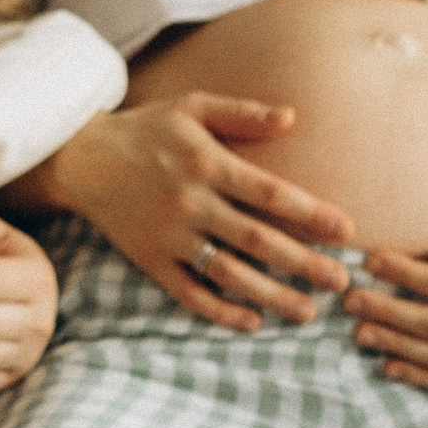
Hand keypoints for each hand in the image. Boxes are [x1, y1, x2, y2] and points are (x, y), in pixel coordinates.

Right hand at [43, 96, 353, 329]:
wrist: (81, 157)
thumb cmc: (146, 129)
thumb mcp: (191, 107)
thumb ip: (242, 114)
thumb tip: (292, 117)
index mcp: (206, 162)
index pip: (270, 193)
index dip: (311, 214)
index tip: (346, 232)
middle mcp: (190, 201)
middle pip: (256, 238)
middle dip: (303, 263)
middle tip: (341, 282)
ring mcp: (169, 235)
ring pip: (227, 272)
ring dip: (270, 295)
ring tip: (307, 312)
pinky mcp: (149, 259)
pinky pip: (188, 293)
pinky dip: (219, 311)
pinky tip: (252, 320)